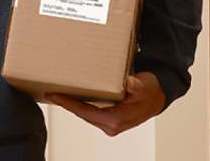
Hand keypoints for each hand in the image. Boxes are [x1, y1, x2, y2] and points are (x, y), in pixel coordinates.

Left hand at [45, 72, 165, 136]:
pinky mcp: (110, 121)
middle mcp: (111, 125)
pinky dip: (81, 106)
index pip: (84, 112)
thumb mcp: (144, 85)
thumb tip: (129, 83)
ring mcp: (110, 125)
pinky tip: (74, 98)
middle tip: (50, 92)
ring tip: (58, 94)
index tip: (54, 95)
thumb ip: (136, 86)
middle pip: (82, 114)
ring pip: (86, 114)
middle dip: (66, 104)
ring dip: (73, 105)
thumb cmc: (150, 91)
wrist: (158, 98)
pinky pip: (91, 113)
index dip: (67, 104)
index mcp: (115, 119)